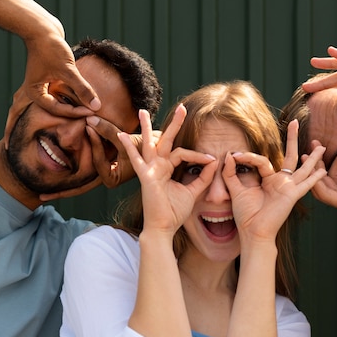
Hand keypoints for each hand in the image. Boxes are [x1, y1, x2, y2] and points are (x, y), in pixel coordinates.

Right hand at [4, 31, 99, 147]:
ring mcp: (34, 86)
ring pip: (23, 108)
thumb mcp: (68, 69)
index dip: (75, 113)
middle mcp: (31, 91)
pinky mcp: (41, 80)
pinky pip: (37, 100)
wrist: (41, 27)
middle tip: (9, 147)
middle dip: (12, 130)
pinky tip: (37, 115)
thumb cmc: (51, 46)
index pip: (57, 110)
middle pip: (17, 115)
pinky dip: (35, 109)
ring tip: (13, 135)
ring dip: (19, 120)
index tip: (90, 113)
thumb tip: (96, 107)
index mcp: (34, 92)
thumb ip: (83, 89)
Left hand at [38, 115, 162, 201]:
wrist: (159, 152)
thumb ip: (108, 131)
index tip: (86, 130)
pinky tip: (54, 177)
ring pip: (79, 182)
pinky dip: (70, 176)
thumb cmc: (147, 147)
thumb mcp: (128, 139)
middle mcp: (105, 179)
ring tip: (43, 193)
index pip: (95, 164)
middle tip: (41, 197)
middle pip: (80, 187)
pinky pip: (82, 173)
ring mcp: (102, 175)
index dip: (91, 147)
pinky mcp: (100, 168)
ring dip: (63, 187)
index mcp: (112, 178)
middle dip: (61, 193)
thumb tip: (89, 120)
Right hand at [118, 105, 216, 235]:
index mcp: (167, 169)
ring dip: (148, 127)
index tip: (212, 159)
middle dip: (175, 124)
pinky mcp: (146, 177)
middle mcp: (158, 166)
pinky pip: (138, 160)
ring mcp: (150, 170)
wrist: (163, 228)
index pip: (183, 153)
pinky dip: (130, 148)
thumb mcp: (193, 191)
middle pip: (166, 140)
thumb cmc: (175, 212)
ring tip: (142, 111)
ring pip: (150, 144)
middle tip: (182, 107)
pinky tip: (122, 136)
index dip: (199, 155)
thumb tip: (214, 161)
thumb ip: (203, 177)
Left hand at [226, 120, 326, 243]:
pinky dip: (314, 177)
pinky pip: (305, 184)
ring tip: (321, 146)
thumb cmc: (245, 215)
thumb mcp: (235, 189)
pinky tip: (323, 170)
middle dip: (292, 139)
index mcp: (268, 180)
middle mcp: (280, 182)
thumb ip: (231, 173)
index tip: (234, 154)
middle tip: (294, 122)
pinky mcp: (292, 195)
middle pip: (289, 157)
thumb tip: (229, 155)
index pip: (262, 160)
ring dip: (311, 157)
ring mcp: (288, 188)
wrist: (252, 231)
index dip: (247, 156)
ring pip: (302, 168)